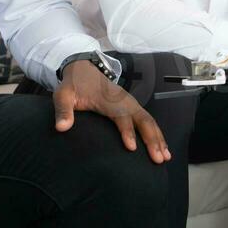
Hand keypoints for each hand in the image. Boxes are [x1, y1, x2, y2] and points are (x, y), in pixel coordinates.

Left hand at [52, 59, 169, 164]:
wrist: (84, 69)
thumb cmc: (74, 85)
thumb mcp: (63, 94)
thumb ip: (63, 110)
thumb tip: (62, 128)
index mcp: (108, 99)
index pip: (121, 115)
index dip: (127, 131)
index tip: (131, 148)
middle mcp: (124, 101)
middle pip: (143, 119)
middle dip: (152, 139)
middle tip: (158, 158)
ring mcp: (131, 104)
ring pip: (149, 121)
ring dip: (158, 138)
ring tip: (165, 157)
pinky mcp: (132, 108)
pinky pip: (148, 121)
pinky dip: (157, 134)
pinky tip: (163, 149)